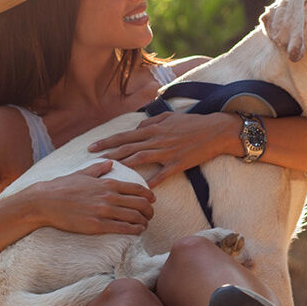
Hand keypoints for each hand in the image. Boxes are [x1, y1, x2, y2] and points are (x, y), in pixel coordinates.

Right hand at [24, 159, 155, 234]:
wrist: (45, 202)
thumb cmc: (62, 187)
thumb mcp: (82, 174)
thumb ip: (98, 169)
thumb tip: (109, 162)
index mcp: (107, 183)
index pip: (137, 188)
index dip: (149, 195)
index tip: (153, 200)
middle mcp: (109, 196)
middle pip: (140, 203)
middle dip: (150, 210)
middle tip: (151, 215)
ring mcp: (104, 211)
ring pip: (134, 216)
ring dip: (144, 221)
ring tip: (145, 224)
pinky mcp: (97, 225)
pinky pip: (122, 228)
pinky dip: (134, 230)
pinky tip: (138, 231)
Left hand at [88, 112, 239, 187]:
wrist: (215, 130)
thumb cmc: (192, 122)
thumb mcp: (169, 117)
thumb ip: (150, 123)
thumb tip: (136, 130)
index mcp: (154, 129)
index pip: (124, 136)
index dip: (107, 142)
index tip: (92, 147)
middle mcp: (157, 139)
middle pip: (127, 147)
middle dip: (108, 153)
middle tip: (91, 160)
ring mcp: (167, 152)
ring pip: (139, 159)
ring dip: (123, 165)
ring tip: (109, 173)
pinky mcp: (178, 163)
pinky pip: (161, 174)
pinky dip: (150, 182)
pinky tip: (139, 189)